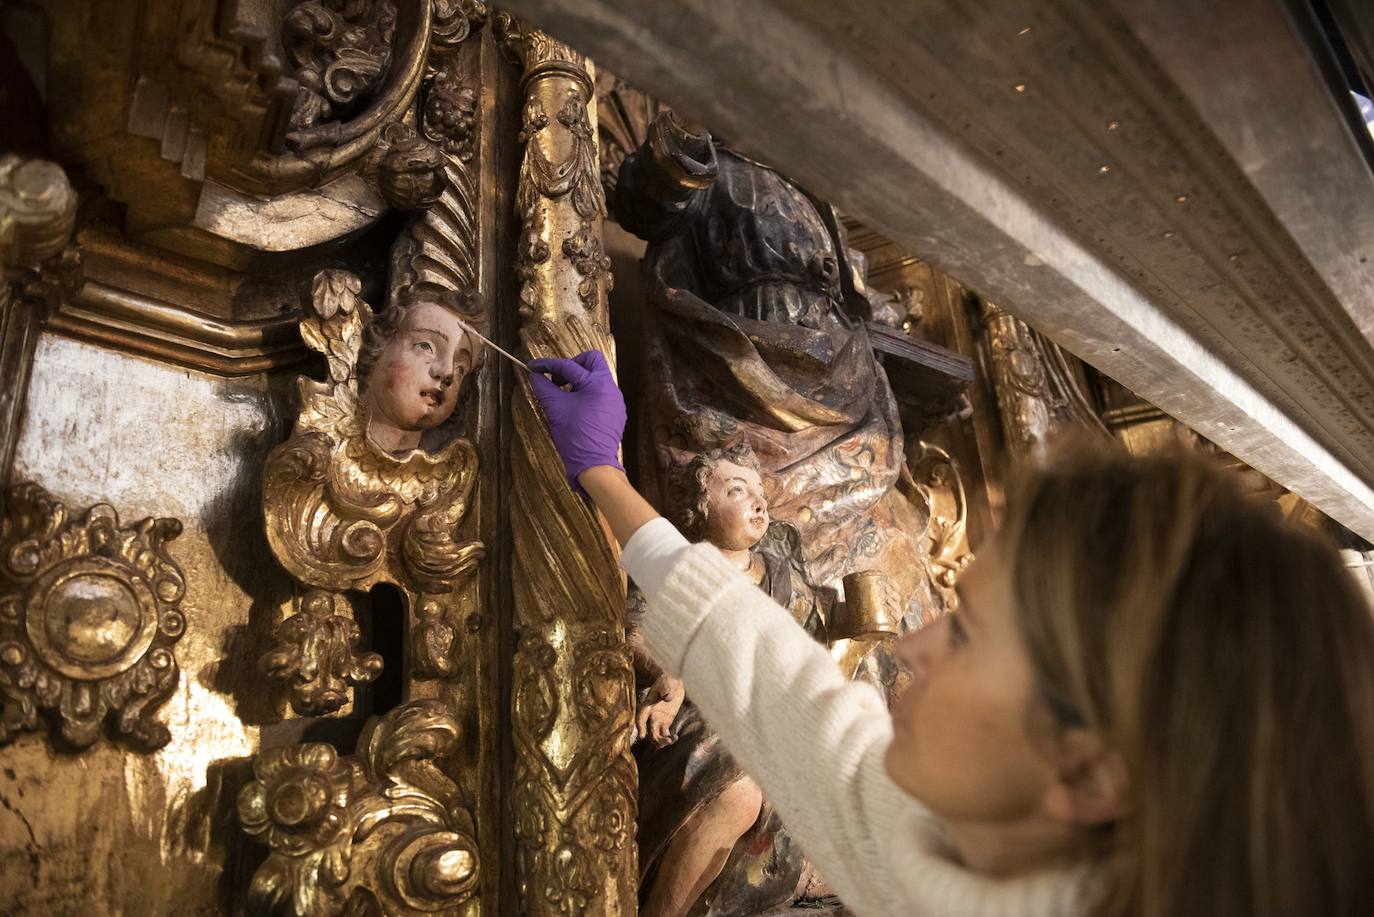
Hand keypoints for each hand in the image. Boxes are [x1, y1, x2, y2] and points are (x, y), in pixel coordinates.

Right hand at [527, 351, 626, 486]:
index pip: (568, 366)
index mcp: (597, 383)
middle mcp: (611, 388)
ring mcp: (615, 401)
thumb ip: (543, 387)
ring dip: (579, 381)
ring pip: (597, 378)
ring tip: (564, 396)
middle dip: (572, 365)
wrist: (594, 465)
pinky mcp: (616, 414)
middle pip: (592, 361)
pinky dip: (587, 395)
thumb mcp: (555, 409)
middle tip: (557, 379)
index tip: (533, 367)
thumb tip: (535, 375)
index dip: (547, 365)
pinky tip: (575, 409)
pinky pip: (601, 395)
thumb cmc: (575, 436)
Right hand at [635, 675, 683, 747]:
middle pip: (649, 732)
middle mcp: (651, 716)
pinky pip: (665, 734)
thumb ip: (666, 691)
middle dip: (655, 739)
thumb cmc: (666, 681)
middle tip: (666, 741)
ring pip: (656, 736)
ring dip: (662, 742)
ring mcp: (658, 720)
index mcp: (647, 707)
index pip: (640, 719)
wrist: (672, 682)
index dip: (640, 728)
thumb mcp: (665, 684)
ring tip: (672, 740)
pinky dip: (669, 738)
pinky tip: (675, 737)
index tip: (641, 737)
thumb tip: (668, 698)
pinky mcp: (666, 722)